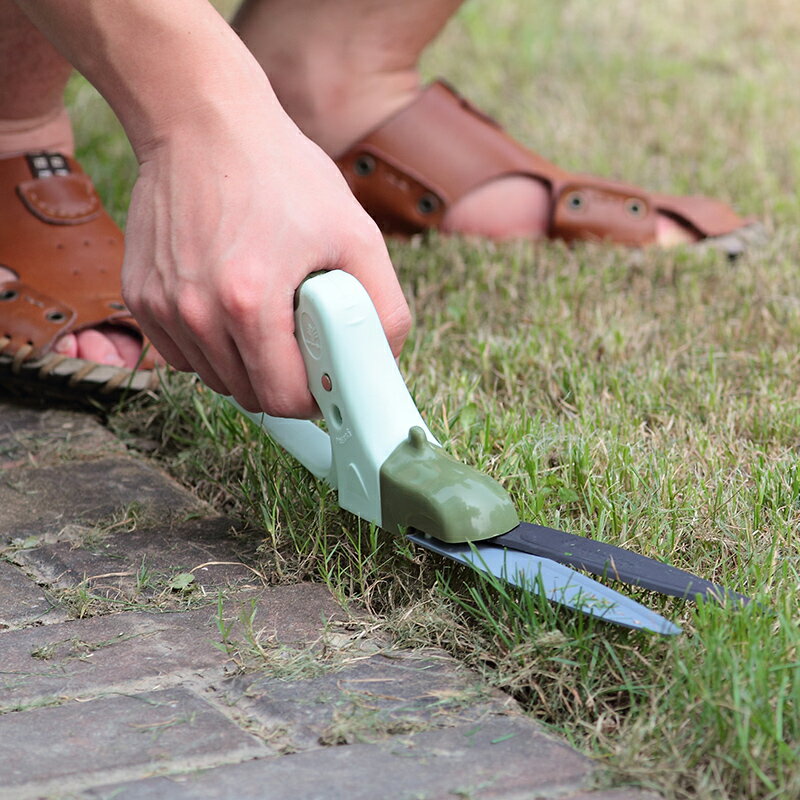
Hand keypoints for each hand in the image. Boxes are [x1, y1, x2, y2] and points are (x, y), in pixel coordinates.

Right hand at [121, 102, 409, 417]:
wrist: (203, 121)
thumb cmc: (281, 172)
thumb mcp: (356, 232)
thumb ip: (383, 305)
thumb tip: (383, 359)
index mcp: (251, 301)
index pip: (282, 399)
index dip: (312, 400)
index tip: (323, 382)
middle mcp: (196, 311)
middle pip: (248, 395)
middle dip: (282, 382)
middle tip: (300, 344)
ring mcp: (162, 305)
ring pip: (213, 379)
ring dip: (246, 366)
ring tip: (266, 318)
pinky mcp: (140, 294)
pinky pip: (181, 354)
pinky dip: (210, 347)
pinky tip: (229, 309)